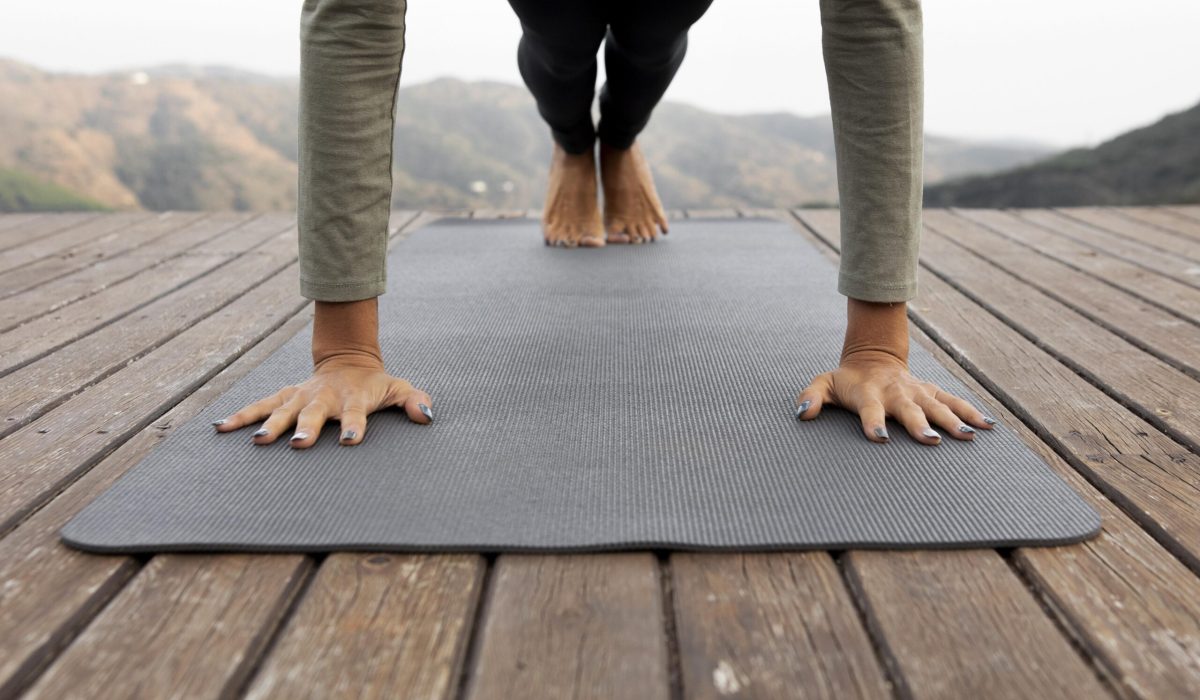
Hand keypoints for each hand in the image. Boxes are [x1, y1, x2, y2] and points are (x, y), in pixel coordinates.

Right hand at [211, 354, 431, 447]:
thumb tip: (427, 415)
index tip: (350, 442)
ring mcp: (301, 396)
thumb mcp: (399, 388)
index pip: (354, 414)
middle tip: (298, 444)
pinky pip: (260, 406)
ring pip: (281, 409)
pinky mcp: (285, 396)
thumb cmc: (375, 385)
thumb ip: (414, 401)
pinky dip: (241, 415)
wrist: (349, 361)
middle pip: (313, 413)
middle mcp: (323, 397)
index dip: (353, 427)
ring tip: (256, 441)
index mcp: (352, 398)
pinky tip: (221, 428)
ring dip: (269, 424)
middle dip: (304, 428)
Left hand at [793, 297, 995, 444]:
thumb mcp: (824, 384)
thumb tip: (802, 413)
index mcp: (869, 393)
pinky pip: (954, 401)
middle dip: (920, 424)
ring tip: (968, 436)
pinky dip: (972, 412)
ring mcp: (917, 391)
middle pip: (909, 409)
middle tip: (931, 440)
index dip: (872, 423)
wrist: (873, 357)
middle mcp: (896, 392)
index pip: (870, 410)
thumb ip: (810, 396)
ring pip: (937, 404)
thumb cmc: (846, 381)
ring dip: (953, 419)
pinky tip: (988, 426)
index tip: (879, 437)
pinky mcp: (932, 392)